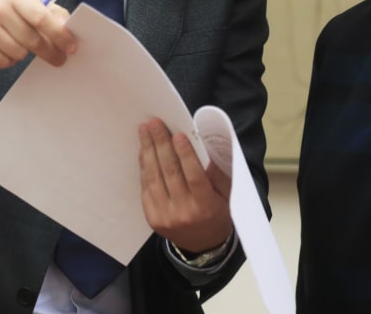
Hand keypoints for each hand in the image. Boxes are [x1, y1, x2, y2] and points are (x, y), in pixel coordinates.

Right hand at [0, 0, 74, 71]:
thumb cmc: (4, 14)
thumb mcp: (25, 5)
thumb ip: (50, 13)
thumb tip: (67, 25)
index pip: (41, 17)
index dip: (59, 34)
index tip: (71, 47)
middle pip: (32, 40)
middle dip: (49, 52)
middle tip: (59, 59)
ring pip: (19, 53)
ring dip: (24, 55)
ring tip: (19, 45)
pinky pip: (4, 62)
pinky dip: (9, 61)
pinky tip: (5, 50)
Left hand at [138, 118, 232, 253]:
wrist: (202, 246)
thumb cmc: (217, 213)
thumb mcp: (226, 195)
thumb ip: (217, 172)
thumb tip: (205, 143)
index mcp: (206, 206)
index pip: (194, 177)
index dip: (185, 155)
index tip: (178, 134)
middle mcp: (184, 212)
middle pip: (170, 173)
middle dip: (161, 144)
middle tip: (154, 123)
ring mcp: (165, 216)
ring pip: (154, 178)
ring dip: (148, 151)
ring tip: (145, 131)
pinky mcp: (152, 218)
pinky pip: (146, 187)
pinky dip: (144, 167)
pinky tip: (144, 151)